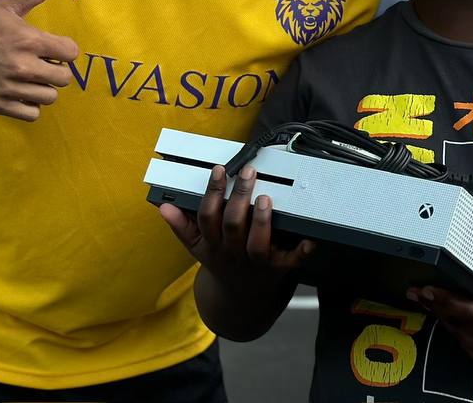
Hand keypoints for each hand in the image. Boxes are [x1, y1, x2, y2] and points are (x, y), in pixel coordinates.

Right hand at [0, 0, 78, 121]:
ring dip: (43, 88)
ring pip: (49, 97)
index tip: (53, 49)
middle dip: (56, 70)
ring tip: (30, 79)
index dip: (65, 50)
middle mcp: (22, 65)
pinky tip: (20, 93)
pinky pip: (31, 114)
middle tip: (41, 65)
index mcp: (28, 40)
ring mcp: (9, 88)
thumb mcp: (3, 5)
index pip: (70, 53)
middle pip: (63, 78)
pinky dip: (30, 106)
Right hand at [159, 165, 311, 287]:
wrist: (239, 300)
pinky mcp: (277, 270)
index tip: (219, 170)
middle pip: (233, 225)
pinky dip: (301, 251)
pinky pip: (291, 261)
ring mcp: (255, 263)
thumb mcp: (197, 247)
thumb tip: (163, 207)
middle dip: (240, 197)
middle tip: (248, 172)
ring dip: (261, 222)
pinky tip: (309, 239)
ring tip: (266, 198)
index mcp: (212, 245)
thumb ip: (181, 227)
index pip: (208, 217)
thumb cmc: (220, 262)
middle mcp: (232, 254)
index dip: (212, 193)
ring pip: (257, 244)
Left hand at [409, 245, 472, 369]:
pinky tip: (451, 319)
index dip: (446, 301)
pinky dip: (459, 334)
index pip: (469, 312)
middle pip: (460, 326)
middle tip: (418, 293)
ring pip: (463, 339)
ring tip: (429, 303)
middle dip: (438, 309)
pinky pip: (471, 350)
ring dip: (446, 321)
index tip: (428, 290)